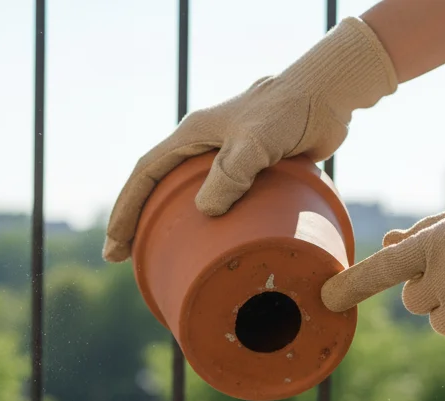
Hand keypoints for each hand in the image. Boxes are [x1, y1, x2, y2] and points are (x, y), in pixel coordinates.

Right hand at [102, 17, 396, 263]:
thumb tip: (204, 211)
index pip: (145, 174)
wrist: (329, 97)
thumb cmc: (290, 112)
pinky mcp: (252, 169)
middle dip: (138, 222)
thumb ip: (231, 173)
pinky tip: (215, 247)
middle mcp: (203, 146)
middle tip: (125, 258)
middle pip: (159, 187)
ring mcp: (227, 157)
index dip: (126, 210)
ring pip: (188, 196)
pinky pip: (223, 200)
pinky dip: (212, 224)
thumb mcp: (255, 142)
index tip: (114, 246)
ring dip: (172, 225)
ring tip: (162, 258)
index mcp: (192, 135)